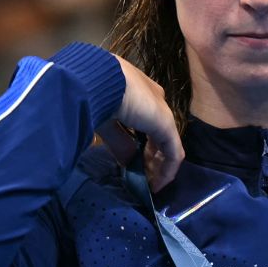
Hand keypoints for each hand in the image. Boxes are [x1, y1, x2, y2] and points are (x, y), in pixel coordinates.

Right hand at [98, 55, 183, 190]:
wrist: (98, 80)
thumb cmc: (94, 95)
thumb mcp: (105, 121)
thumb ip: (118, 140)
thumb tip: (126, 162)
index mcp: (138, 93)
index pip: (147, 121)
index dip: (143, 144)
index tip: (134, 161)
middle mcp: (154, 100)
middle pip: (159, 134)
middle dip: (152, 158)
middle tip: (144, 178)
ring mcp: (162, 112)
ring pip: (168, 145)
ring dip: (160, 167)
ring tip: (151, 186)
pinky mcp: (167, 125)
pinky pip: (173, 153)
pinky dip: (167, 171)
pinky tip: (158, 185)